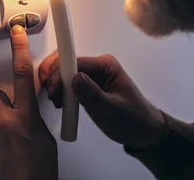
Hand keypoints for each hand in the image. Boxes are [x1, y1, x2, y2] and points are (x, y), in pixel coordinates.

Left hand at [0, 26, 57, 179]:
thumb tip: (27, 117)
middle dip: (2, 109)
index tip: (15, 32)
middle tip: (9, 127)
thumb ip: (34, 123)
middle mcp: (3, 122)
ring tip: (2, 151)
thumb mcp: (45, 144)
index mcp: (27, 118)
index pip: (22, 75)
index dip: (19, 49)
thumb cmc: (37, 177)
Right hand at [39, 52, 165, 149]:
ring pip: (64, 73)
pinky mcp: (86, 87)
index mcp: (106, 65)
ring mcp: (91, 76)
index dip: (61, 73)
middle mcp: (97, 66)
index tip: (53, 89)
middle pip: (67, 63)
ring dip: (55, 84)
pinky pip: (67, 84)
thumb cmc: (133, 118)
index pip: (77, 62)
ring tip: (57, 103)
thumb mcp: (113, 109)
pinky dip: (59, 91)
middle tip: (52, 97)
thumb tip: (75, 78)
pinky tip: (60, 104)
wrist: (141, 131)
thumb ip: (93, 94)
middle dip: (54, 77)